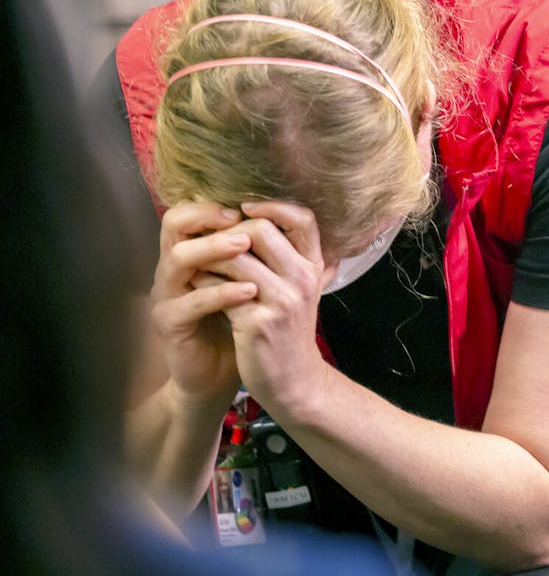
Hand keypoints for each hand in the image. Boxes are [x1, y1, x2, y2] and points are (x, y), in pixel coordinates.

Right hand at [150, 202, 255, 407]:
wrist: (218, 375)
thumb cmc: (236, 325)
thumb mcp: (254, 284)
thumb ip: (265, 256)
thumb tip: (302, 225)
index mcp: (192, 253)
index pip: (191, 212)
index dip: (217, 204)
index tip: (251, 205)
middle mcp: (173, 268)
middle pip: (174, 223)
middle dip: (208, 216)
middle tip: (241, 218)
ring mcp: (168, 294)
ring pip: (179, 258)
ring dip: (214, 248)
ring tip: (246, 246)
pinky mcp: (169, 323)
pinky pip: (191, 302)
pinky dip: (221, 293)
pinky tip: (249, 291)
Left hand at [193, 201, 328, 414]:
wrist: (294, 381)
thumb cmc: (289, 331)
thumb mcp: (300, 290)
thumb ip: (287, 258)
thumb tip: (253, 220)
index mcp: (314, 267)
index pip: (303, 218)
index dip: (274, 205)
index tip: (246, 207)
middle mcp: (302, 279)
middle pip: (261, 229)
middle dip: (228, 230)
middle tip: (210, 238)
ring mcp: (282, 300)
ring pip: (235, 256)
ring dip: (209, 254)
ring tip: (197, 258)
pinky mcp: (258, 322)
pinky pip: (220, 288)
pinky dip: (203, 281)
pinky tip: (195, 285)